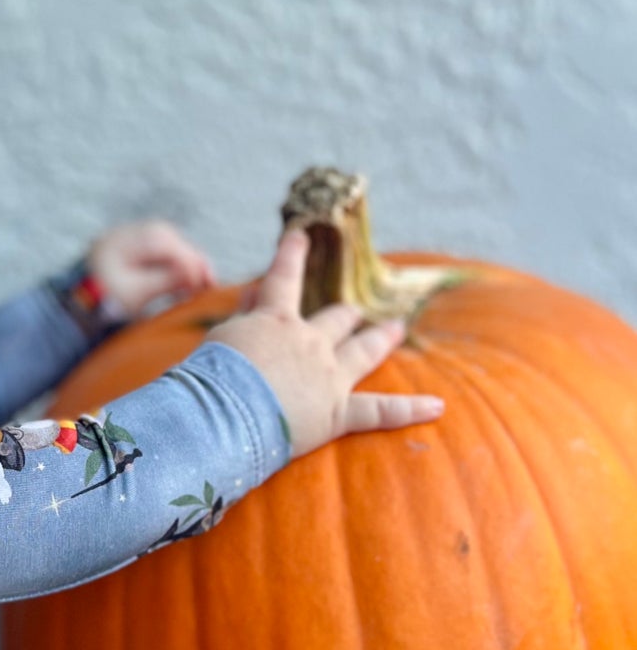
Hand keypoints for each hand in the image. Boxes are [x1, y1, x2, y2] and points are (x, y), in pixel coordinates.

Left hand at [86, 220, 215, 318]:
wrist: (74, 311)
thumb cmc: (104, 304)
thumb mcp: (138, 294)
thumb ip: (168, 281)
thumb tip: (196, 275)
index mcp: (121, 241)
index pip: (162, 243)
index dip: (188, 262)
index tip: (205, 282)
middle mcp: (122, 235)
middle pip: (166, 240)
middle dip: (190, 260)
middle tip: (210, 281)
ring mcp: (122, 241)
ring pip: (163, 244)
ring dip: (183, 262)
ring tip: (200, 283)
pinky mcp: (125, 253)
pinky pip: (154, 252)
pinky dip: (170, 265)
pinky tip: (182, 282)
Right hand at [204, 228, 444, 458]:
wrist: (224, 415)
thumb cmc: (212, 378)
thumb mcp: (220, 337)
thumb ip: (242, 313)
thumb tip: (254, 290)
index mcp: (275, 322)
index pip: (282, 279)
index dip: (290, 255)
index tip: (299, 234)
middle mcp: (309, 343)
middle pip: (335, 319)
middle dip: (347, 314)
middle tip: (357, 311)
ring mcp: (329, 376)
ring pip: (363, 352)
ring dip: (380, 339)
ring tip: (397, 330)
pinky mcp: (338, 413)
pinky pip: (381, 411)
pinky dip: (410, 409)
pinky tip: (437, 406)